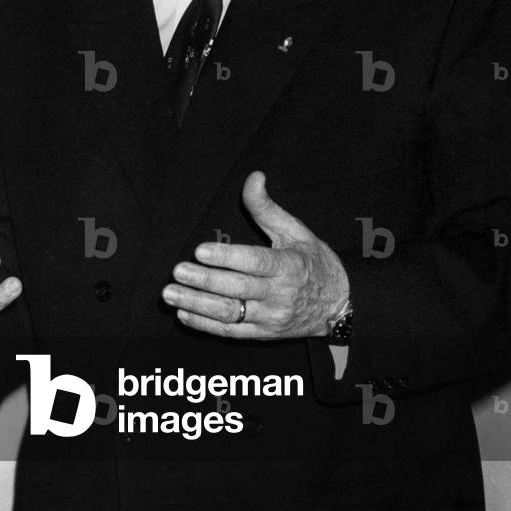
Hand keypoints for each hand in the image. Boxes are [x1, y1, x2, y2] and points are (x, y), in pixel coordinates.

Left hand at [162, 171, 348, 339]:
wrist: (339, 305)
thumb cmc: (314, 261)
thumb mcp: (296, 230)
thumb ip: (267, 207)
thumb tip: (253, 176)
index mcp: (289, 266)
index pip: (255, 262)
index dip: (227, 258)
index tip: (200, 251)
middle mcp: (280, 295)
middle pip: (238, 289)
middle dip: (205, 281)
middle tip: (178, 271)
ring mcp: (271, 318)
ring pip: (231, 314)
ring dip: (197, 305)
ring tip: (171, 294)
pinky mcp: (263, 334)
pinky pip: (232, 332)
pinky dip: (206, 325)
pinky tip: (184, 314)